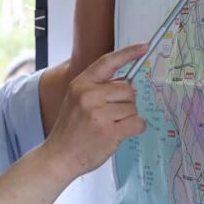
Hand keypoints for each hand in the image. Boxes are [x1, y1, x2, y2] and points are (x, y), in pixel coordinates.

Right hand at [44, 43, 146, 179]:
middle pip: (127, 88)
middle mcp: (89, 96)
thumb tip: (127, 83)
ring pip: (133, 107)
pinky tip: (120, 133)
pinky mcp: (110, 131)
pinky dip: (135, 128)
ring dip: (128, 117)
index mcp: (81, 84)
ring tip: (110, 126)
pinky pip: (137, 122)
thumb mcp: (76, 100)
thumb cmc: (71, 129)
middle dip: (126, 101)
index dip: (128, 53)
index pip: (107, 62)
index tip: (144, 46)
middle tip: (111, 114)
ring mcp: (99, 114)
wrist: (59, 156)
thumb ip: (97, 88)